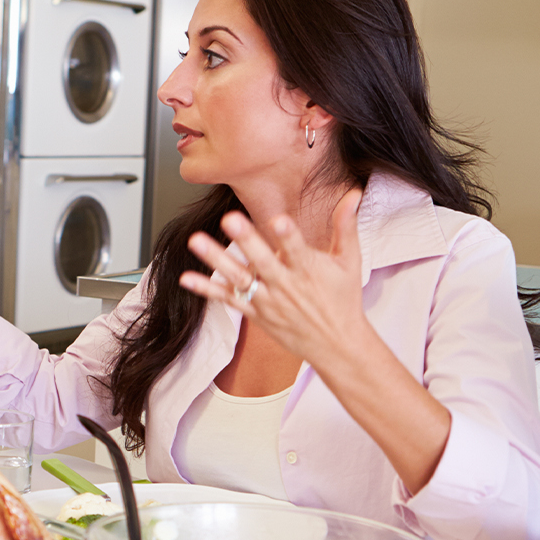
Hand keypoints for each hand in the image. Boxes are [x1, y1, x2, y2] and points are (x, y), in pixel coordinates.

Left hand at [176, 189, 368, 366]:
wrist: (336, 345)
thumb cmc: (342, 300)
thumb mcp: (349, 263)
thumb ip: (346, 226)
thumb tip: (353, 194)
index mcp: (309, 270)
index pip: (297, 250)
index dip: (287, 236)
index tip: (278, 220)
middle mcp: (286, 285)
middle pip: (263, 262)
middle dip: (247, 240)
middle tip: (230, 219)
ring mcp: (268, 301)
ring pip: (239, 279)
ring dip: (216, 260)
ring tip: (196, 241)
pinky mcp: (255, 314)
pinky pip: (228, 300)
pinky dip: (207, 290)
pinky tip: (187, 277)